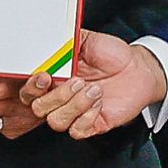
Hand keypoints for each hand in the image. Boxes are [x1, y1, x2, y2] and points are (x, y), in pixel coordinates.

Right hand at [30, 30, 167, 139]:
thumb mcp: (87, 40)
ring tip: (94, 89)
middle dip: (56, 96)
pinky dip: (87, 118)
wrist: (138, 70)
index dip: (31, 86)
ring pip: (56, 121)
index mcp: (54, 77)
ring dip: (75, 105)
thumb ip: (66, 40)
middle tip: (77, 80)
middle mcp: (60, 97)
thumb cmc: (112, 55)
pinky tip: (99, 103)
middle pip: (39, 108)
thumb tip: (50, 36)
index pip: (29, 89)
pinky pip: (77, 131)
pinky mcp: (90, 125)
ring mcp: (74, 112)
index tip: (44, 76)